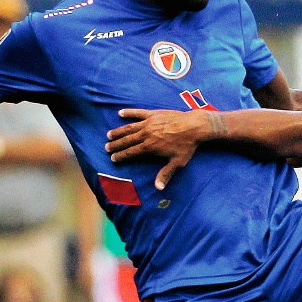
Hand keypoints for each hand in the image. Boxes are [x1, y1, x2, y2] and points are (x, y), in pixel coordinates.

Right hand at [105, 109, 220, 190]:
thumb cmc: (186, 146)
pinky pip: (138, 113)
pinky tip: (120, 113)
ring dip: (118, 132)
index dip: (120, 156)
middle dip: (116, 144)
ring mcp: (149, 123)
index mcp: (149, 147)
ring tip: (109, 135)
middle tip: (106, 147)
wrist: (195, 126)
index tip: (112, 158)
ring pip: (129, 128)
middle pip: (127, 141)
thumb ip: (165, 174)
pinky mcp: (153, 114)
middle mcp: (146, 135)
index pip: (131, 153)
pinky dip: (129, 113)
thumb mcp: (177, 163)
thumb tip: (158, 188)